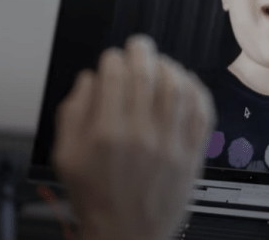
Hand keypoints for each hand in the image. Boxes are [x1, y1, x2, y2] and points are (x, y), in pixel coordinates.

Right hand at [52, 35, 215, 239]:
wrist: (125, 237)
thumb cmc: (95, 199)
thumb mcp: (65, 156)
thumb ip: (72, 113)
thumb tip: (89, 81)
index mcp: (106, 134)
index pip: (114, 75)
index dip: (112, 58)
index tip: (111, 59)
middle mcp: (141, 136)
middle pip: (147, 74)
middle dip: (141, 51)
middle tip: (138, 46)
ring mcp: (170, 146)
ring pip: (177, 87)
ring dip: (169, 67)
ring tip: (161, 63)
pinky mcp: (192, 156)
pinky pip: (202, 112)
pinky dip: (196, 90)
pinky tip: (186, 84)